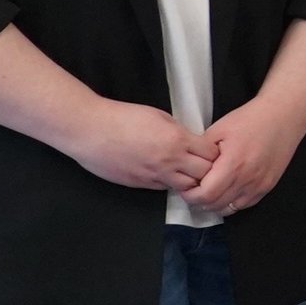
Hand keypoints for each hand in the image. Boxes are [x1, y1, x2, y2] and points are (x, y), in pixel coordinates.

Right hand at [67, 99, 211, 194]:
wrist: (90, 130)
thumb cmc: (121, 117)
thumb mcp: (158, 116)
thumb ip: (178, 131)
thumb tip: (191, 140)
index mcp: (177, 140)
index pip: (211, 154)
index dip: (215, 154)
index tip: (212, 151)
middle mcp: (170, 161)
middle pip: (205, 174)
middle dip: (209, 171)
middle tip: (206, 166)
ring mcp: (155, 175)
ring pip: (187, 187)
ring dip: (191, 181)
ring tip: (188, 173)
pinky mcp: (141, 184)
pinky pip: (165, 188)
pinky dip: (171, 183)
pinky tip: (168, 175)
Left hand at [183, 93, 305, 216]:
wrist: (282, 117)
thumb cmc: (250, 120)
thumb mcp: (218, 130)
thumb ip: (202, 153)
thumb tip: (189, 169)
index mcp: (232, 164)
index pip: (205, 195)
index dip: (190, 195)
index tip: (184, 188)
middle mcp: (247, 179)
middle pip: (216, 204)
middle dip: (199, 201)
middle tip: (192, 191)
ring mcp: (259, 185)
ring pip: (230, 208)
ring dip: (215, 204)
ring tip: (208, 192)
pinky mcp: (268, 186)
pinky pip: (245, 205)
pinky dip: (232, 203)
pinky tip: (226, 192)